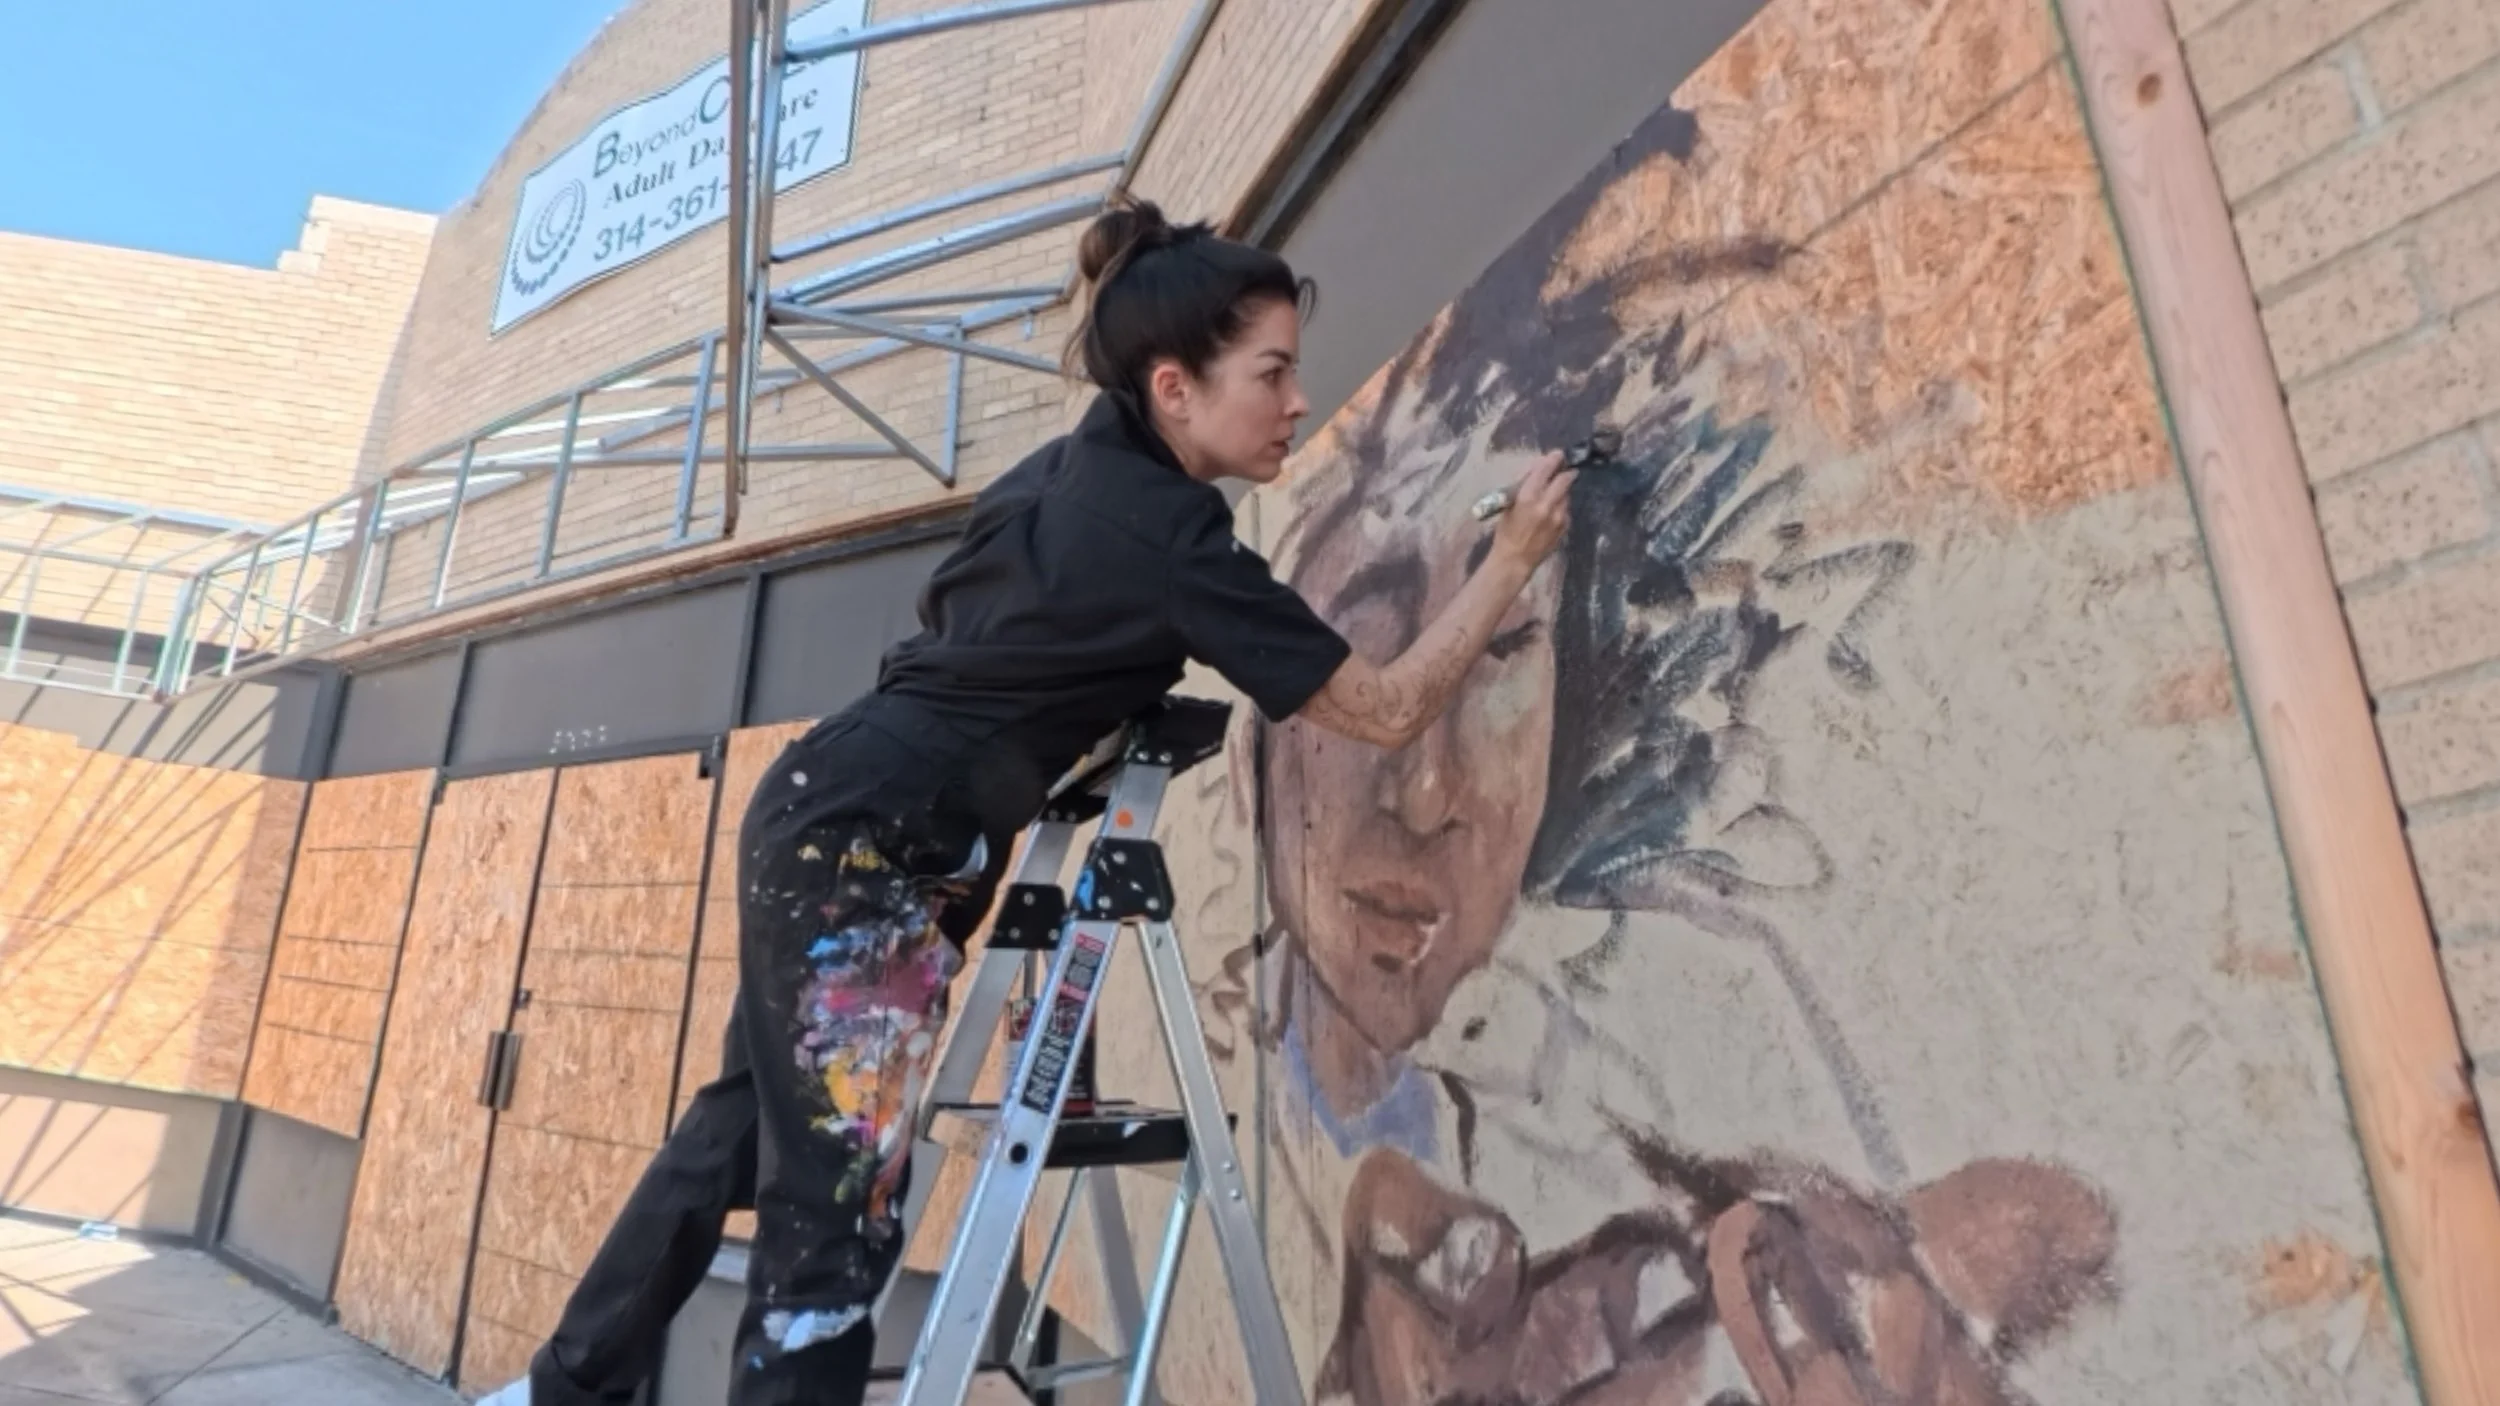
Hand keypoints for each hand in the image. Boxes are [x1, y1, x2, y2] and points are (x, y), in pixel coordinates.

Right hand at [1490, 451, 1574, 567]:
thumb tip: (1538, 467)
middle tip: (1563, 469)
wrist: (1515, 560)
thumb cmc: (1506, 532)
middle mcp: (1547, 504)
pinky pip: (1566, 509)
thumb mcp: (1509, 504)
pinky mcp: (1566, 526)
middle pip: (1565, 479)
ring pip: (1567, 494)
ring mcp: (1560, 516)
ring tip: (1551, 496)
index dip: (1553, 459)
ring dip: (1561, 491)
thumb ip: (1524, 485)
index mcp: (1528, 496)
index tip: (1558, 454)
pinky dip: (1561, 506)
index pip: (1546, 469)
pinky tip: (1550, 513)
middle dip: (1565, 472)